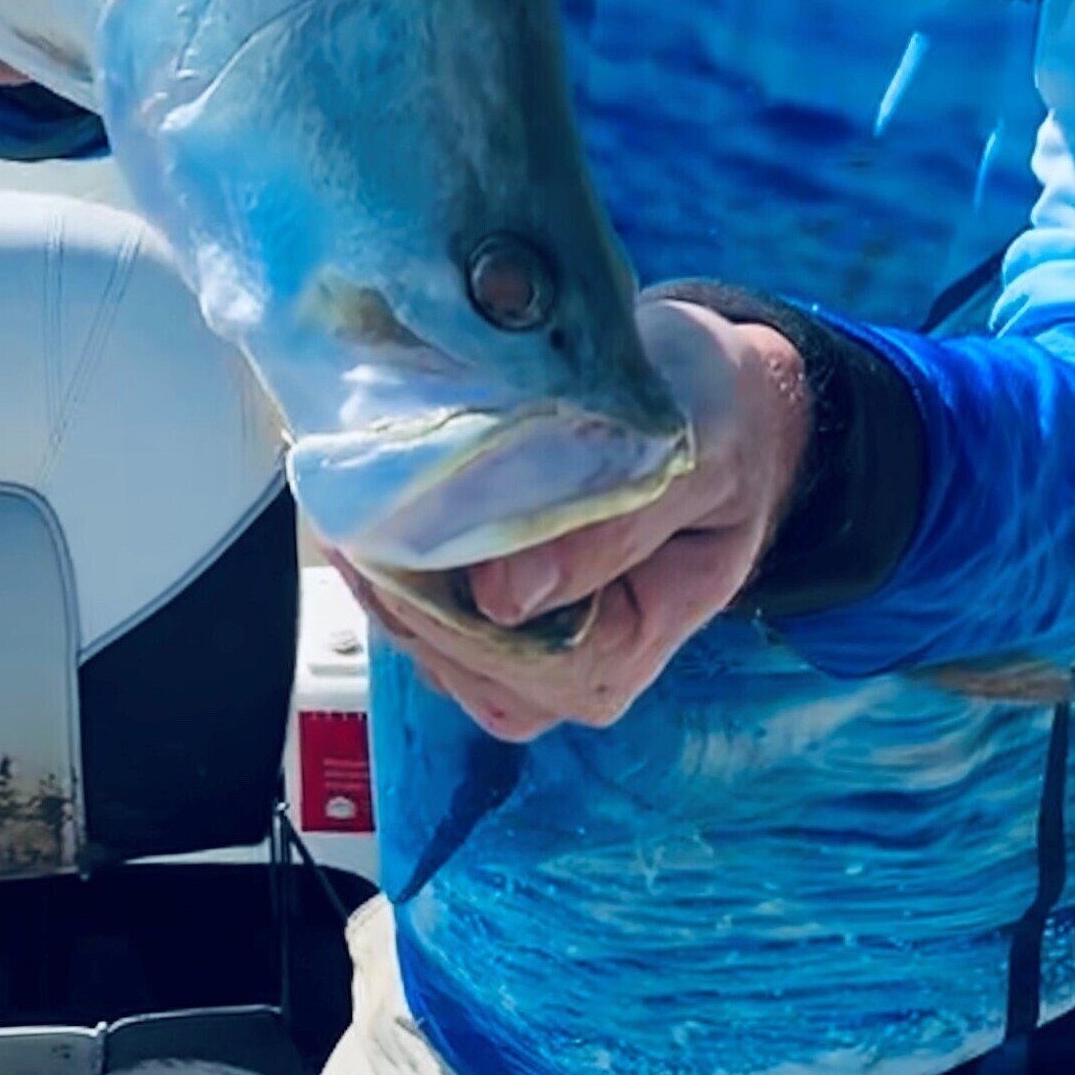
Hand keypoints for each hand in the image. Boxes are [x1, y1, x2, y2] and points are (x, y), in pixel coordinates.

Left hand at [331, 299, 810, 740]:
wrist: (722, 403)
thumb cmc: (718, 424)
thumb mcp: (693, 457)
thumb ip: (615, 527)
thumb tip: (504, 599)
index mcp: (629, 648)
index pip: (517, 659)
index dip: (444, 608)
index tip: (384, 535)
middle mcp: (573, 671)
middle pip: (459, 659)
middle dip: (399, 583)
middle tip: (352, 499)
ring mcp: (526, 647)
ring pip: (426, 640)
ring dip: (385, 570)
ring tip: (359, 491)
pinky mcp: (489, 614)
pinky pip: (419, 609)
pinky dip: (390, 558)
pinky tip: (374, 502)